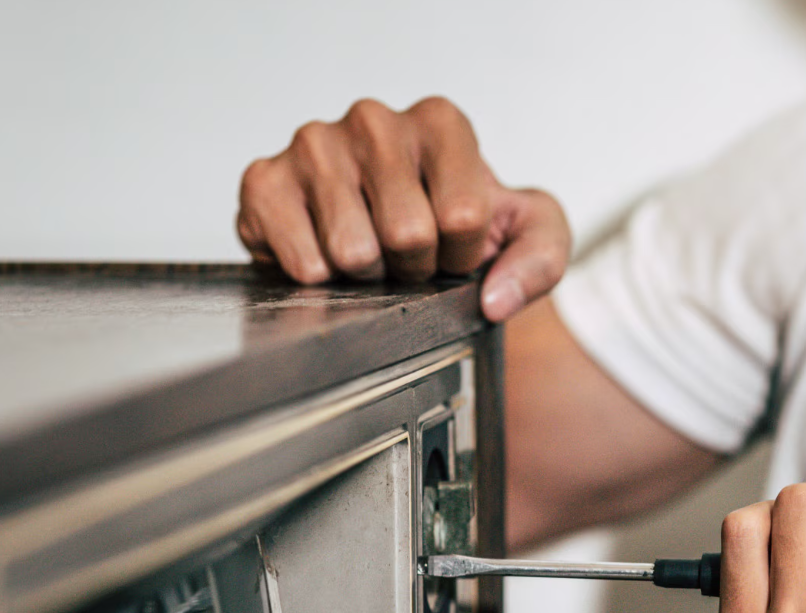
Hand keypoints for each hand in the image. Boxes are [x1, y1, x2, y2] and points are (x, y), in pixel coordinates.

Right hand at [237, 97, 571, 321]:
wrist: (393, 238)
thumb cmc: (457, 229)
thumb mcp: (528, 235)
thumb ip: (541, 259)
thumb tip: (496, 298)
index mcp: (440, 123)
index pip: (463, 214)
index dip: (462, 254)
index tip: (453, 248)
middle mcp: (374, 121)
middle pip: (408, 233)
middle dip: (415, 267)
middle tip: (407, 257)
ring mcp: (314, 145)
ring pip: (353, 249)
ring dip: (369, 275)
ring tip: (371, 254)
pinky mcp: (265, 181)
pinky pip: (301, 259)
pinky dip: (320, 278)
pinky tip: (326, 256)